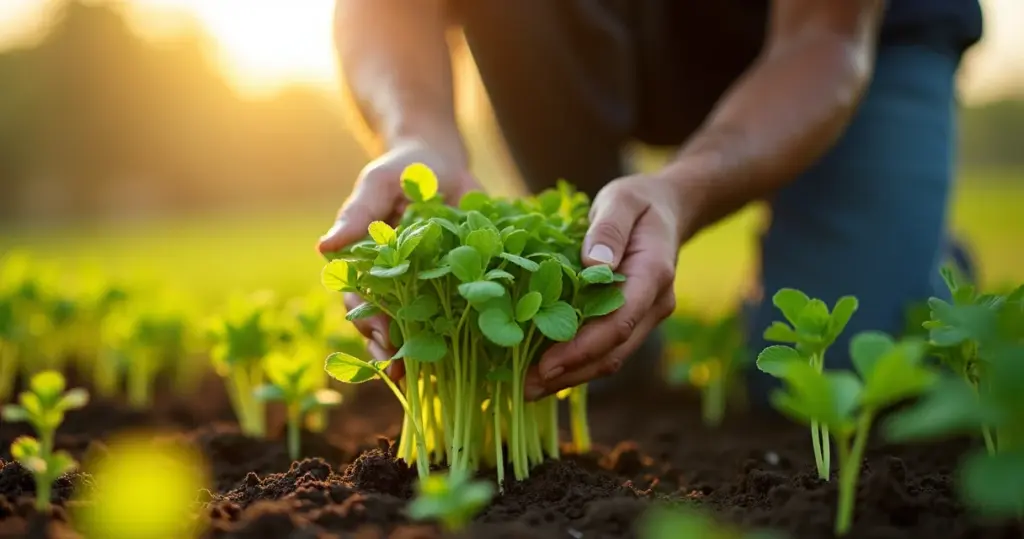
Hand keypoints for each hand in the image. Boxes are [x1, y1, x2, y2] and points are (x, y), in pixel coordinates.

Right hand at [318, 139, 479, 379]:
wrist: (443, 163)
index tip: (379, 335)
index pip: (359, 299)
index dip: (367, 320)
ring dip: (418, 352)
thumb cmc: (403, 170)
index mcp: (366, 265)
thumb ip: (358, 214)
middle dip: (391, 347)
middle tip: (401, 366)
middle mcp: (392, 283)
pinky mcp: (456, 286)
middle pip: (384, 324)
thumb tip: (324, 247)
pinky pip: (453, 317)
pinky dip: (455, 339)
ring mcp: (424, 288)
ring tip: (425, 376)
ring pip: (415, 328)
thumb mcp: (380, 183)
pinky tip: (465, 360)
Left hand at [523, 173, 685, 399]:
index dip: (582, 348)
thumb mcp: (621, 200)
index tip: (546, 364)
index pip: (619, 323)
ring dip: (572, 376)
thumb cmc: (638, 202)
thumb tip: (593, 264)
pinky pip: (607, 348)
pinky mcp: (632, 320)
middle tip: (526, 388)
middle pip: (614, 351)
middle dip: (571, 374)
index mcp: (654, 274)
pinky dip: (578, 362)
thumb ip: (608, 230)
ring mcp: (646, 315)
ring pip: (611, 357)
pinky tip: (546, 370)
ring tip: (529, 388)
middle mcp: (655, 303)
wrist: (667, 209)